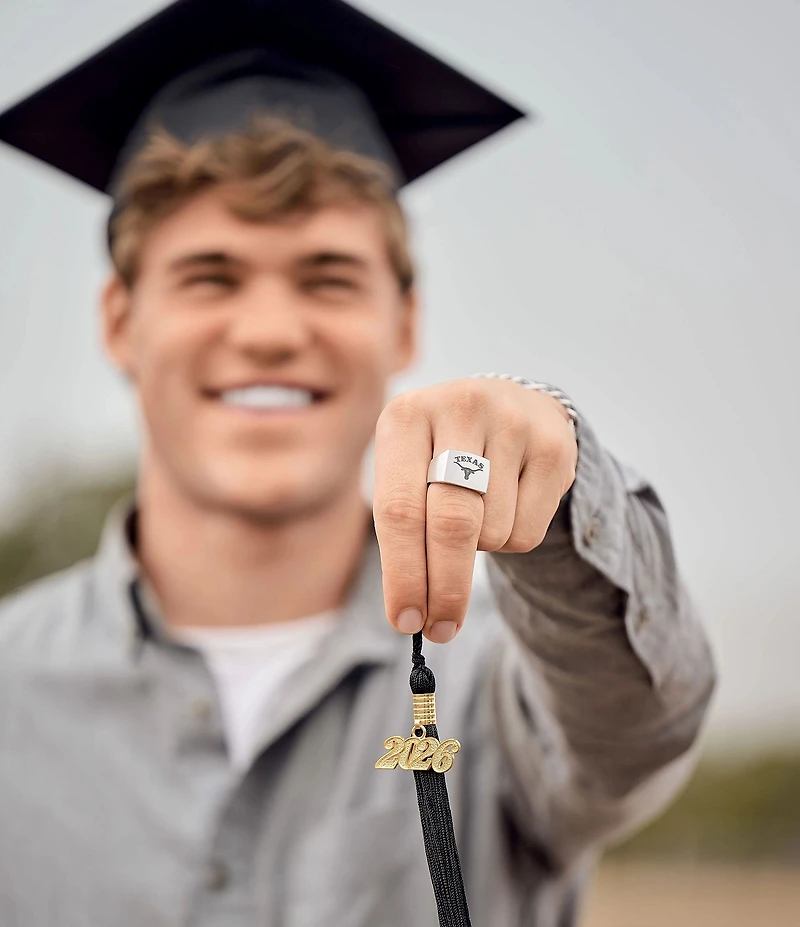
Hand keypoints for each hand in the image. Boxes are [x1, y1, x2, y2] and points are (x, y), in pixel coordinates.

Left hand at [373, 377, 577, 643]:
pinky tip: (506, 508)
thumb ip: (401, 530)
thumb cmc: (438, 454)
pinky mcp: (554, 445)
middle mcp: (460, 408)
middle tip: (440, 629)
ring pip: (494, 532)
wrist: (506, 404)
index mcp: (406, 416)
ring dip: (481, 551)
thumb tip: (410, 613)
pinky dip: (511, 542)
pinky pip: (529, 530)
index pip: (399, 510)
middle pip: (452, 525)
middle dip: (445, 589)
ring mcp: (512, 422)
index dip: (403, 574)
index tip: (405, 622)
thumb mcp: (406, 470)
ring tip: (477, 517)